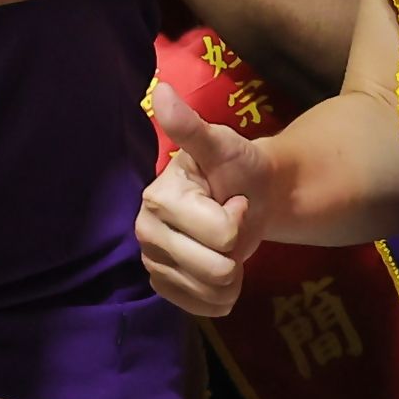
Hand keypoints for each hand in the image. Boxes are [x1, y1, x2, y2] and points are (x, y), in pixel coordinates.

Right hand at [136, 79, 276, 317]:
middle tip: (230, 223)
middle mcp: (146, 232)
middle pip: (217, 268)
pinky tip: (221, 270)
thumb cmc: (237, 168)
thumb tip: (162, 89)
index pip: (221, 234)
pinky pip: (206, 309)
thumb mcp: (222, 145)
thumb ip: (191, 126)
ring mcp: (153, 263)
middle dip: (236, 248)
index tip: (233, 198)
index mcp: (158, 199)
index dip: (238, 218)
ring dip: (234, 274)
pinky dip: (225, 295)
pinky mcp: (165, 287)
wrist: (251, 196)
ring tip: (228, 247)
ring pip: (212, 292)